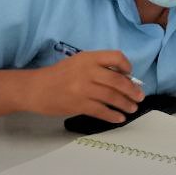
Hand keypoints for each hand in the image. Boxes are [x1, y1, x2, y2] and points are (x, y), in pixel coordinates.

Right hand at [25, 50, 144, 121]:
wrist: (36, 89)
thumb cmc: (59, 75)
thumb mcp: (78, 62)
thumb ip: (97, 67)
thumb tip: (123, 77)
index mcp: (88, 57)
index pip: (115, 57)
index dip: (126, 66)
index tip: (130, 74)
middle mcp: (87, 71)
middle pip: (117, 80)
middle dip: (132, 90)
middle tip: (139, 97)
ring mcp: (83, 89)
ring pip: (111, 97)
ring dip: (125, 104)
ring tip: (132, 108)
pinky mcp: (78, 105)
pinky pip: (101, 110)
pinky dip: (113, 115)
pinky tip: (119, 118)